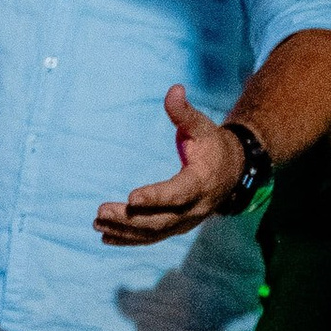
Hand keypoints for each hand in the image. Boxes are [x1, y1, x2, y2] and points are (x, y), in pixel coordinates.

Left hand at [97, 85, 242, 244]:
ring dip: (125, 231)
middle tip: (101, 212)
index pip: (178, 193)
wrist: (233, 171)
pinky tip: (107, 238)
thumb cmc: (213, 145)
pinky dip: (130, 240)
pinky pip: (154, 237)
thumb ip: (185, 112)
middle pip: (161, 219)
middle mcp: (196, 207)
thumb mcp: (203, 126)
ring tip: (97, 225)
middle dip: (130, 218)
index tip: (131, 197)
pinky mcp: (178, 226)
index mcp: (202, 182)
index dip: (156, 197)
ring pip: (155, 232)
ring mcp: (187, 221)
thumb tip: (174, 90)